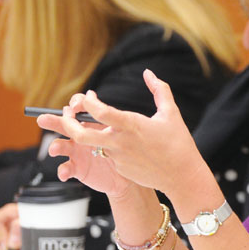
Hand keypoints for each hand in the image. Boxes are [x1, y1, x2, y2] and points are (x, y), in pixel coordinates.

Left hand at [36, 70, 206, 198]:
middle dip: (67, 124)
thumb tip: (148, 73)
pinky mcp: (121, 170)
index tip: (88, 97)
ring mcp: (119, 158)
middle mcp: (121, 142)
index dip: (88, 102)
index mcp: (132, 125)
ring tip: (93, 130)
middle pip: (82, 135)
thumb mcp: (171, 113)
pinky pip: (110, 157)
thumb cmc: (179, 143)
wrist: (183, 176)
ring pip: (94, 146)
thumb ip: (160, 90)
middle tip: (66, 116)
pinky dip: (112, 149)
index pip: (100, 112)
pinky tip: (125, 148)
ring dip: (90, 136)